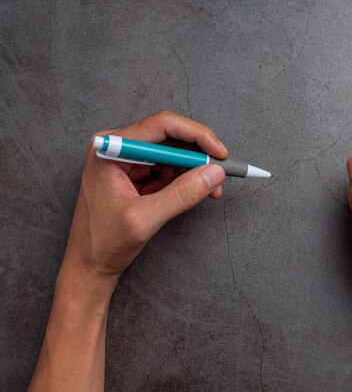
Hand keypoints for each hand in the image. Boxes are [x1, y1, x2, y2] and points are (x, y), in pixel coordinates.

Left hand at [63, 110, 226, 287]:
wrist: (89, 265)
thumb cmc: (103, 243)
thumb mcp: (145, 219)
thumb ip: (181, 194)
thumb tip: (214, 173)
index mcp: (110, 150)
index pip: (161, 126)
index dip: (196, 135)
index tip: (220, 153)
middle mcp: (118, 147)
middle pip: (170, 137)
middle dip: (199, 155)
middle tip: (221, 173)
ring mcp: (128, 160)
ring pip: (174, 153)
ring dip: (196, 169)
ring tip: (212, 190)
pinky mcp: (137, 174)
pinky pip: (169, 168)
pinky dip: (187, 179)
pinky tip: (197, 192)